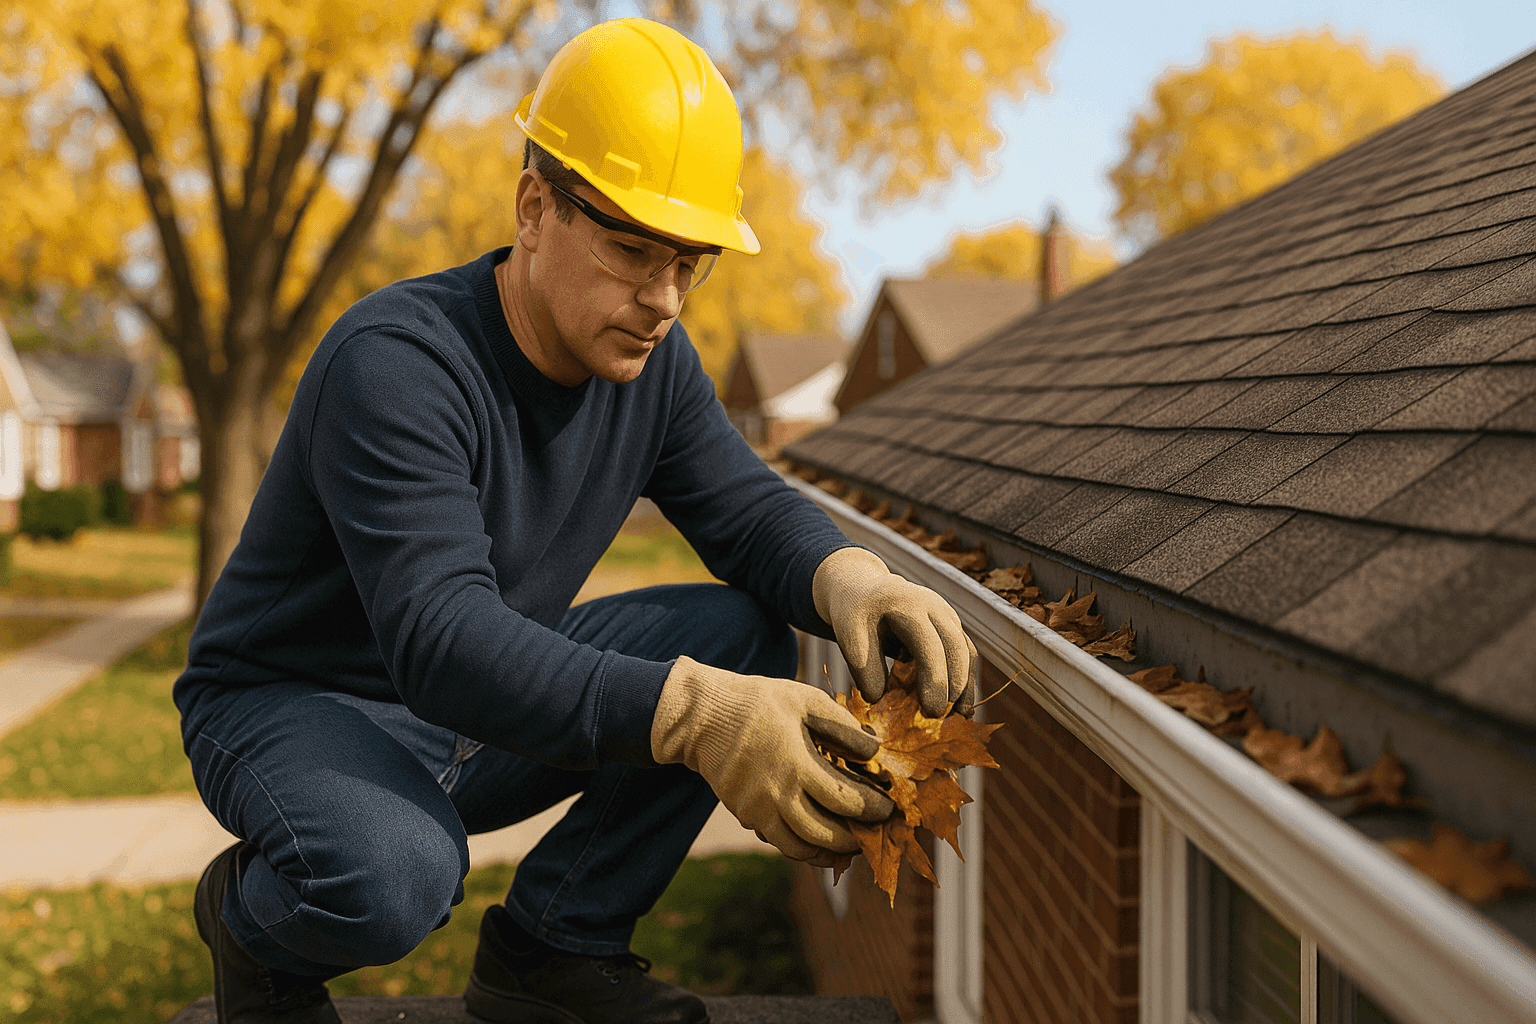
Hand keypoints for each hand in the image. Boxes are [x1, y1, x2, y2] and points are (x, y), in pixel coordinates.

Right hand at [651, 656, 895, 862]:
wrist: (703, 718)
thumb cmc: (758, 703)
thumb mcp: (804, 700)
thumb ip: (842, 725)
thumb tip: (876, 750)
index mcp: (796, 763)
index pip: (846, 800)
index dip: (873, 809)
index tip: (890, 807)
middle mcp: (777, 795)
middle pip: (826, 835)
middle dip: (857, 838)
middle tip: (876, 832)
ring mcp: (758, 810)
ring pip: (801, 849)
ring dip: (831, 852)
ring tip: (851, 845)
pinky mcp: (746, 816)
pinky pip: (780, 843)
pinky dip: (804, 849)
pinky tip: (820, 842)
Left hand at [813, 546, 977, 717]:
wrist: (864, 589)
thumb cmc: (855, 614)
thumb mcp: (849, 636)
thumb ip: (864, 668)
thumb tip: (880, 700)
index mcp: (908, 604)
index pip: (930, 645)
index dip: (934, 680)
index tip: (930, 712)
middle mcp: (934, 606)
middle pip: (957, 647)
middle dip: (955, 686)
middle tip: (943, 718)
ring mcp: (946, 615)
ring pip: (967, 651)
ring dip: (965, 686)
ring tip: (957, 717)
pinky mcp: (949, 627)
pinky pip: (965, 654)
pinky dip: (964, 680)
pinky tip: (959, 705)